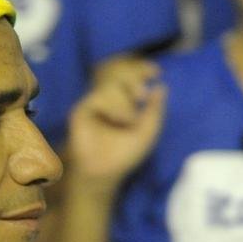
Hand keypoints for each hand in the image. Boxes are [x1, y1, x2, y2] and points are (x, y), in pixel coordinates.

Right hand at [67, 56, 165, 191]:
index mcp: (124, 102)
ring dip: (125, 102)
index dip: (141, 69)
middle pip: (120, 74)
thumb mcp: (148, 132)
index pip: (130, 78)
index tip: (156, 71)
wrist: (105, 171)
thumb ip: (155, 110)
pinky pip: (99, 97)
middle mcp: (108, 100)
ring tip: (130, 121)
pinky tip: (118, 120)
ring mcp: (94, 104)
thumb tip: (161, 86)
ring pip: (112, 86)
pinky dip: (113, 107)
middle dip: (133, 79)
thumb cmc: (125, 154)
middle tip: (141, 96)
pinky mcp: (82, 110)